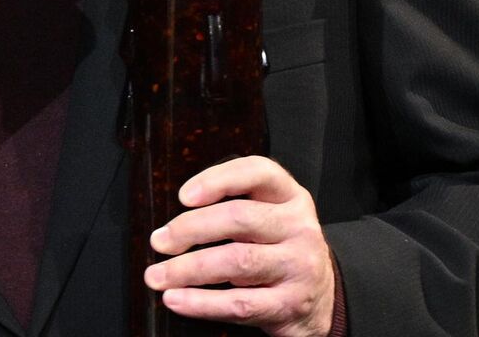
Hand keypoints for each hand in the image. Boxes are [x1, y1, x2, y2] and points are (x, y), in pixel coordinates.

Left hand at [144, 156, 335, 336]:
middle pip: (240, 218)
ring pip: (237, 261)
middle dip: (190, 229)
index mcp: (291, 197)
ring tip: (158, 275)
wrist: (320, 300)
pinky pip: (240, 304)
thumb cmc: (280, 251)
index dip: (218, 179)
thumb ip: (234, 208)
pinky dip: (201, 303)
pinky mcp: (290, 305)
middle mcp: (299, 228)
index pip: (258, 172)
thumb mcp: (271, 218)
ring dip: (188, 269)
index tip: (184, 195)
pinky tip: (176, 299)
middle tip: (160, 241)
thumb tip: (173, 223)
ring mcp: (298, 267)